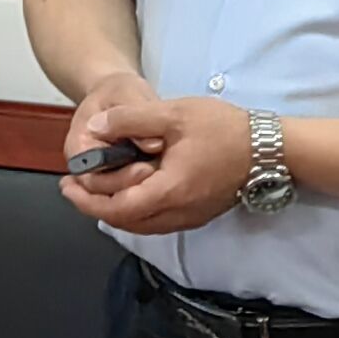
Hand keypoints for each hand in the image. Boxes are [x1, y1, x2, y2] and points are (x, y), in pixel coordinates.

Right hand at [57, 68, 156, 205]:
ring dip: (141, 192)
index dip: (118, 179)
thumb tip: (152, 145)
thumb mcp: (127, 94)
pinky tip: (165, 182)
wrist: (118, 94)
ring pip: (118, 198)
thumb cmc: (118, 91)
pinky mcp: (120, 179)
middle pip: (104, 193)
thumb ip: (135, 116)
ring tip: (163, 178)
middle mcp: (85, 167)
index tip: (146, 168)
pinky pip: (130, 194)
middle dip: (132, 187)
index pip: (92, 178)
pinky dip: (147, 191)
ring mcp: (102, 175)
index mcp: (79, 147)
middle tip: (158, 174)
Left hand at [69, 94, 254, 231]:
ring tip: (94, 188)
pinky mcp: (201, 213)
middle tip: (73, 188)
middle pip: (127, 222)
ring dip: (115, 209)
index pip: (117, 208)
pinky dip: (136, 210)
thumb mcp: (173, 113)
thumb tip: (96, 128)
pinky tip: (129, 190)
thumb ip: (130, 121)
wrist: (273, 149)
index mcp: (170, 191)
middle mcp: (180, 213)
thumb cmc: (226, 129)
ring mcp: (193, 216)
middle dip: (94, 206)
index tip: (65, 184)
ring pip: (143, 224)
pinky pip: (159, 220)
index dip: (86, 199)